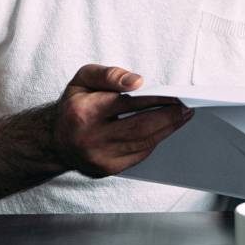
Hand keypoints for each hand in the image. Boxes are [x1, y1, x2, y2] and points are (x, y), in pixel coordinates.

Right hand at [48, 64, 192, 177]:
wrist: (55, 139)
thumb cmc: (75, 104)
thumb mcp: (84, 79)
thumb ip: (110, 74)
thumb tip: (138, 82)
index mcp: (83, 113)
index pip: (129, 104)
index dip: (157, 99)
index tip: (178, 94)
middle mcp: (90, 139)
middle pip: (141, 128)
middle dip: (169, 117)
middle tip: (188, 107)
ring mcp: (99, 158)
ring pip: (143, 143)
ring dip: (167, 129)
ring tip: (183, 116)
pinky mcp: (107, 169)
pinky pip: (139, 154)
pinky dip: (155, 140)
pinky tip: (165, 129)